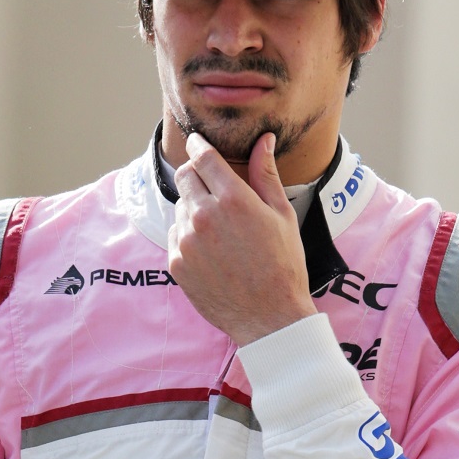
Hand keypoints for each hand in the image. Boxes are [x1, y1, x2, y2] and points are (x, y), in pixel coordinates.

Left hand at [168, 132, 317, 344]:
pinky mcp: (176, 263)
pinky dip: (188, 235)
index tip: (197, 141)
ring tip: (221, 229)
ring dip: (194, 207)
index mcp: (234, 200)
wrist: (269, 318)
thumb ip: (266, 174)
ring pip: (180, 206)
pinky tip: (212, 250)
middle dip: (196, 173)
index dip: (198, 145)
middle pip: (185, 176)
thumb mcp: (282, 216)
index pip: (203, 157)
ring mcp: (187, 241)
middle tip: (212, 184)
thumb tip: (264, 140)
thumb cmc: (283, 265)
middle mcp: (205, 217)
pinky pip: (175, 234)